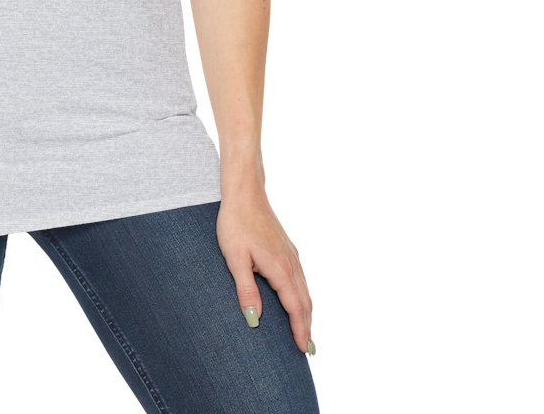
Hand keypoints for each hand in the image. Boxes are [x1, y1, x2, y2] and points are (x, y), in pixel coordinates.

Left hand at [216, 190, 313, 353]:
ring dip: (306, 312)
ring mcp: (291, 254)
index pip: (295, 307)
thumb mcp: (235, 259)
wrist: (244, 193)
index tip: (303, 350)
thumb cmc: (235, 224)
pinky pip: (300, 279)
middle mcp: (291, 263)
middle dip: (307, 326)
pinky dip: (302, 296)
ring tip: (304, 331)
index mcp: (280, 268)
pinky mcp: (287, 248)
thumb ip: (246, 290)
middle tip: (308, 350)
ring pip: (304, 290)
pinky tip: (295, 300)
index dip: (300, 330)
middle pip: (305, 301)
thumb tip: (254, 321)